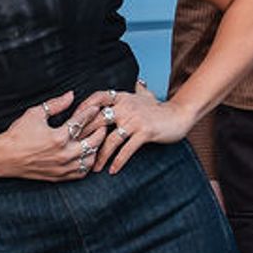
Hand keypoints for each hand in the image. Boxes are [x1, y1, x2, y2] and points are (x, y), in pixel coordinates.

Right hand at [0, 91, 94, 183]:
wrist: (5, 157)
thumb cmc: (18, 134)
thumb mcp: (35, 113)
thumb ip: (56, 104)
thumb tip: (71, 95)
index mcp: (59, 136)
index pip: (82, 122)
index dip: (90, 113)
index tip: (96, 108)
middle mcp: (64, 154)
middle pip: (93, 142)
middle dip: (100, 131)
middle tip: (102, 124)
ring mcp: (63, 167)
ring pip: (90, 159)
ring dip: (95, 149)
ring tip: (96, 140)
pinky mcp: (59, 176)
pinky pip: (81, 173)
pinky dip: (86, 164)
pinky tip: (85, 156)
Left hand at [65, 86, 194, 175]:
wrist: (179, 115)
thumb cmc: (159, 109)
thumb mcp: (146, 96)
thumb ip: (138, 89)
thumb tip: (137, 81)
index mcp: (122, 97)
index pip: (97, 98)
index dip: (83, 108)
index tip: (72, 122)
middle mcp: (126, 106)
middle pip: (98, 121)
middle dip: (85, 137)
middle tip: (75, 151)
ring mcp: (135, 119)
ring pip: (110, 139)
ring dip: (100, 156)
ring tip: (93, 168)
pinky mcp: (144, 132)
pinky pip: (126, 149)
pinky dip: (118, 161)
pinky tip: (112, 171)